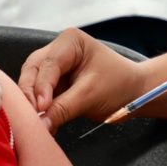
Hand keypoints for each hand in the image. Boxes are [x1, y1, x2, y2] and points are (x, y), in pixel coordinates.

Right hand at [18, 28, 144, 131]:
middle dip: (31, 94)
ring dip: (33, 103)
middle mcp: (58, 50)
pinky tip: (43, 123)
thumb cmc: (119, 85)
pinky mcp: (55, 84)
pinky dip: (40, 110)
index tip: (41, 108)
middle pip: (33, 70)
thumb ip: (63, 108)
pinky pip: (40, 96)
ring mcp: (55, 67)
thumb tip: (40, 123)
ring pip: (32, 83)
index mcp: (70, 42)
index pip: (47, 65)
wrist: (135, 94)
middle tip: (32, 116)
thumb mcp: (90, 95)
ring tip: (37, 122)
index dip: (41, 87)